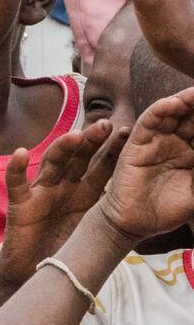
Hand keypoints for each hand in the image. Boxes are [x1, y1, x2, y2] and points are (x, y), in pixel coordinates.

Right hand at [0, 119, 123, 286]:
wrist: (40, 272)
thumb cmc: (69, 249)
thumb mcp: (97, 228)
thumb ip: (116, 212)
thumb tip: (148, 199)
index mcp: (85, 192)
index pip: (101, 165)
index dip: (113, 148)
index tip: (128, 130)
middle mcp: (64, 186)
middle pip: (78, 158)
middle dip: (90, 141)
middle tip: (105, 125)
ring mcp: (42, 193)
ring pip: (51, 164)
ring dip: (61, 149)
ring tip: (75, 136)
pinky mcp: (21, 205)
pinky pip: (16, 184)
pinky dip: (15, 168)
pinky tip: (21, 153)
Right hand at [98, 87, 193, 245]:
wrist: (136, 224)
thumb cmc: (167, 211)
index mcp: (193, 153)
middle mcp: (176, 143)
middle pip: (191, 118)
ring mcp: (156, 141)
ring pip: (172, 114)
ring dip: (184, 101)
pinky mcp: (137, 143)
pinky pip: (148, 122)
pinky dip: (160, 110)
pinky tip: (173, 103)